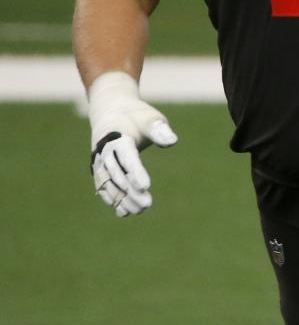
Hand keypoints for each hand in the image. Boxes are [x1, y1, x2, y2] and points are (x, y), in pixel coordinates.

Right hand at [87, 72, 177, 216]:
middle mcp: (104, 150)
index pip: (126, 156)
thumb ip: (159, 130)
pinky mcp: (99, 168)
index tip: (146, 186)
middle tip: (147, 205)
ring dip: (122, 198)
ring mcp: (99, 160)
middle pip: (117, 174)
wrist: (111, 112)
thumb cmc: (136, 116)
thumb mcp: (149, 118)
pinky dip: (112, 198)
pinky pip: (103, 186)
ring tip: (138, 211)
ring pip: (109, 183)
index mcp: (117, 136)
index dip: (135, 172)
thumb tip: (172, 141)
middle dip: (130, 190)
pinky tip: (124, 212)